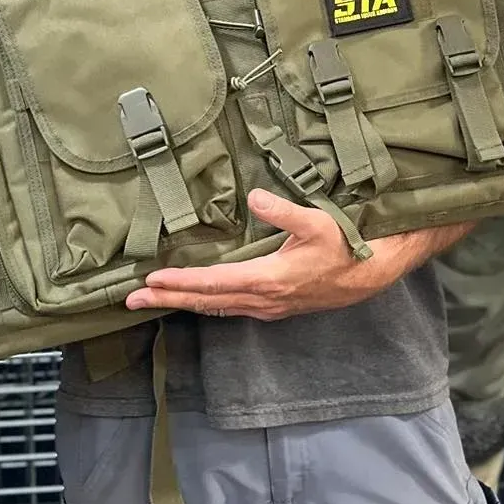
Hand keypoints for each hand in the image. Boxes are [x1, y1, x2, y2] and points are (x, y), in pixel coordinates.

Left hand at [125, 188, 473, 320]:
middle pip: (206, 301)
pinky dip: (207, 303)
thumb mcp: (317, 222)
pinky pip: (231, 307)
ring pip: (217, 307)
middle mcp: (263, 300)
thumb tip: (252, 196)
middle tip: (131, 300)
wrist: (372, 275)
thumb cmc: (346, 246)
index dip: (180, 282)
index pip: (213, 283)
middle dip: (168, 300)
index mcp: (269, 280)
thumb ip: (283, 210)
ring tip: (154, 300)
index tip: (150, 281)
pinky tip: (196, 300)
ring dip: (184, 303)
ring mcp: (269, 307)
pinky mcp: (275, 306)